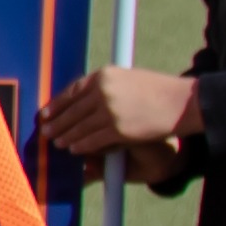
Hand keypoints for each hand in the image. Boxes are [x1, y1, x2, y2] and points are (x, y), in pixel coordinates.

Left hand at [38, 66, 199, 169]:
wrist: (180, 102)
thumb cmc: (156, 90)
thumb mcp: (127, 78)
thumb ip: (105, 87)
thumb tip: (82, 100)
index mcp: (104, 75)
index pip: (73, 91)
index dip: (57, 104)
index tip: (46, 113)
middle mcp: (103, 92)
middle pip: (73, 111)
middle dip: (57, 123)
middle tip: (45, 132)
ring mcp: (110, 111)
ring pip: (80, 128)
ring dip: (67, 137)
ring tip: (57, 142)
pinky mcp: (118, 130)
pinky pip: (93, 140)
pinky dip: (81, 146)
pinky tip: (74, 149)